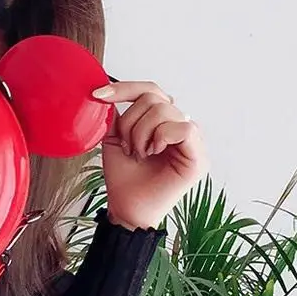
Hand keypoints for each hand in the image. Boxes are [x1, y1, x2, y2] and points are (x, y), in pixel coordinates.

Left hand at [93, 81, 208, 229]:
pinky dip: (160, 137)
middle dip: (130, 122)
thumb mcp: (114, 138)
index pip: (149, 90)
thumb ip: (118, 114)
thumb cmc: (124, 177)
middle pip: (153, 97)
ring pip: (164, 110)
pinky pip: (182, 128)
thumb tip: (110, 92)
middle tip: (127, 146)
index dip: (124, 88)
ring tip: (139, 153)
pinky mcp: (198, 156)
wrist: (126, 207)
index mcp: (162, 121)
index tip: (97, 95)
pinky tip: (153, 153)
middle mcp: (179, 126)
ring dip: (141, 133)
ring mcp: (191, 141)